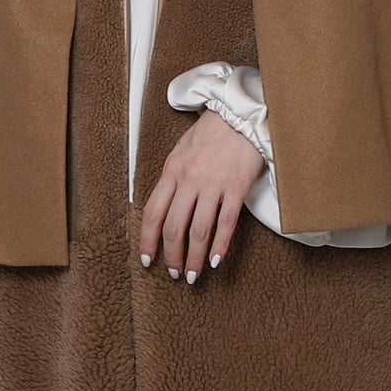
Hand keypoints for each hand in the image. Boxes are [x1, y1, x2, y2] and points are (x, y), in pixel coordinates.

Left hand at [140, 109, 265, 281]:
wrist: (241, 114)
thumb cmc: (212, 131)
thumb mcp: (181, 150)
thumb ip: (172, 178)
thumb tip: (164, 207)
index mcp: (172, 171)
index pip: (152, 213)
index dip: (148, 240)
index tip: (148, 259)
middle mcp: (189, 180)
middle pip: (174, 228)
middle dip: (172, 256)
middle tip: (174, 274)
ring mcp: (213, 185)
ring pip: (199, 231)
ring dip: (195, 258)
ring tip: (193, 276)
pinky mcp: (236, 188)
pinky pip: (226, 224)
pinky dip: (220, 246)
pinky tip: (216, 261)